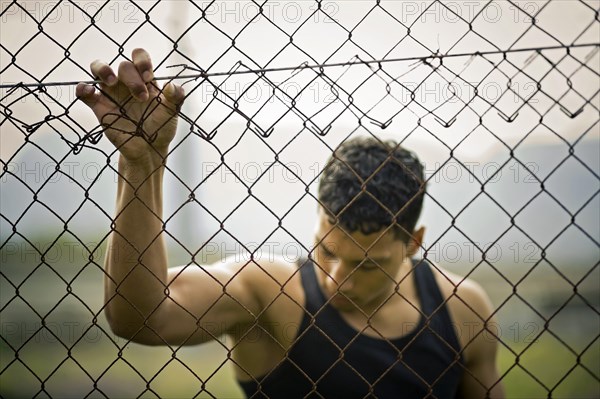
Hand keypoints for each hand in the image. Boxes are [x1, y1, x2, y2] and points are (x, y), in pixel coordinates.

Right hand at [76, 48, 184, 162]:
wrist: (149, 149)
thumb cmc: (161, 127)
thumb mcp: (172, 112)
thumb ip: (176, 98)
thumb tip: (173, 86)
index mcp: (144, 79)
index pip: (139, 57)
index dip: (142, 61)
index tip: (148, 77)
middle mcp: (126, 82)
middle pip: (123, 65)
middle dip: (132, 78)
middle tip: (142, 97)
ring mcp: (111, 93)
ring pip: (98, 69)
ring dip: (102, 69)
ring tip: (111, 81)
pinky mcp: (99, 106)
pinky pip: (85, 92)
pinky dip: (83, 88)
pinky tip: (89, 91)